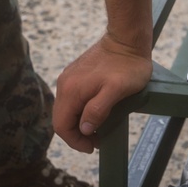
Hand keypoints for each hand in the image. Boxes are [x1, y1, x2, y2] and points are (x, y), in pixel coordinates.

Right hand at [53, 35, 153, 153]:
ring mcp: (69, 78)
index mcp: (71, 90)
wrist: (126, 39)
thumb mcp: (116, 92)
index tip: (92, 146)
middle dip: (76, 134)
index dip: (74, 141)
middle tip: (96, 140)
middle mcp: (64, 84)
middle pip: (61, 118)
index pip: (61, 125)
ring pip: (66, 109)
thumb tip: (84, 128)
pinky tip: (95, 113)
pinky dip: (80, 111)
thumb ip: (97, 110)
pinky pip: (72, 99)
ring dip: (79, 123)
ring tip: (97, 129)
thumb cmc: (127, 66)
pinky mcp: (75, 74)